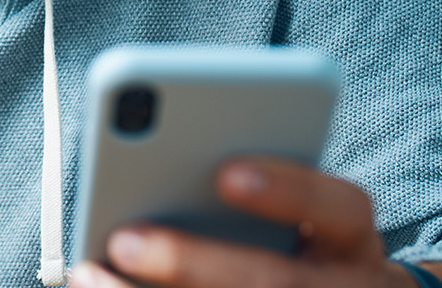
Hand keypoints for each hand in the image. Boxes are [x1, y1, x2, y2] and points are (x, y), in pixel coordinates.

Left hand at [71, 157, 441, 287]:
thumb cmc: (308, 242)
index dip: (288, 190)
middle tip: (124, 240)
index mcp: (352, 239)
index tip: (226, 172)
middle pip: (272, 281)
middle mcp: (343, 287)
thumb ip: (255, 188)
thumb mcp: (306, 211)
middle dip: (192, 262)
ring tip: (89, 277)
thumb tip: (158, 166)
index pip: (340, 208)